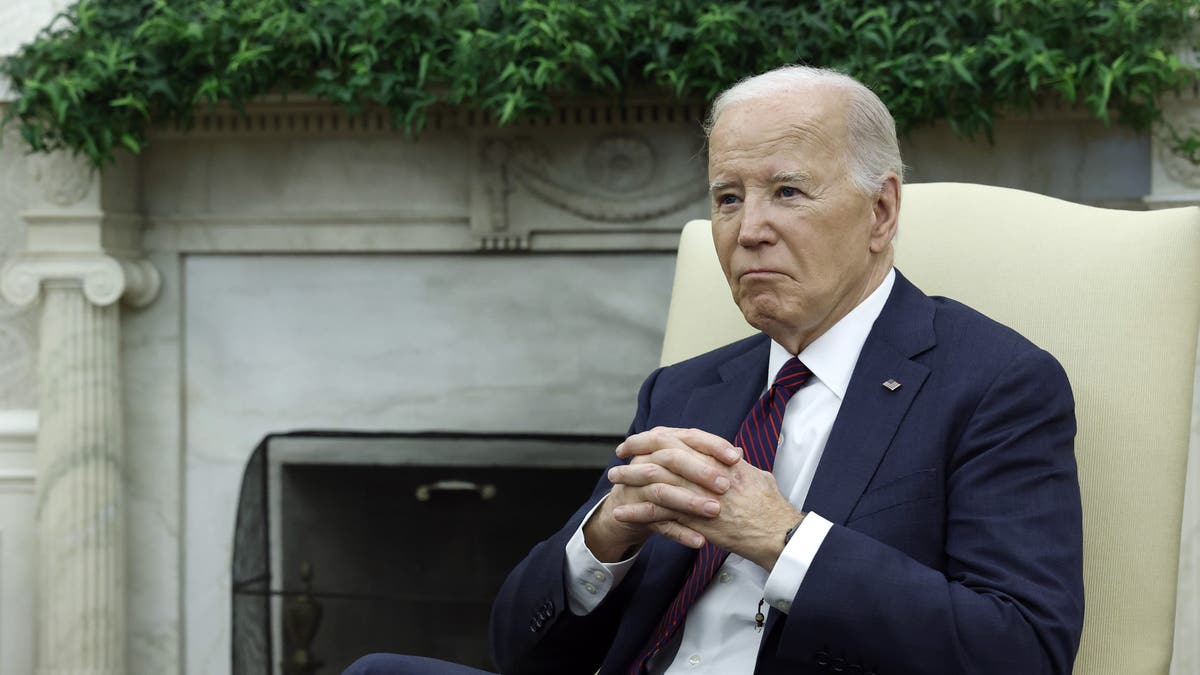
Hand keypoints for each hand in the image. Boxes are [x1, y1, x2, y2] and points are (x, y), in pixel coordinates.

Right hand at [583, 427, 740, 560]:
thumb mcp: (682, 468)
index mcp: (663, 445)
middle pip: (673, 460)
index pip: (689, 437)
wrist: (624, 511)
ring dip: (689, 501)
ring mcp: (638, 487)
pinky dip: (678, 532)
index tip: (736, 458)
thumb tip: (739, 452)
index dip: (713, 445)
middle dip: (700, 472)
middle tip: (725, 486)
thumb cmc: (661, 484)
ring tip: (714, 511)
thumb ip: (708, 459)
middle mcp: (647, 461)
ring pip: (663, 491)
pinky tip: (699, 541)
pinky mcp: (634, 513)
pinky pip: (657, 522)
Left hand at [609, 427, 802, 569]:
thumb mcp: (755, 475)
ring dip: (631, 480)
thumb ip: (738, 464)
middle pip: (662, 454)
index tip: (641, 438)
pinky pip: (659, 514)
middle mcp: (707, 472)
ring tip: (614, 480)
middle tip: (619, 455)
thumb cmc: (771, 506)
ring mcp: (699, 496)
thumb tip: (731, 455)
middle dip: (637, 453)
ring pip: (655, 481)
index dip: (656, 436)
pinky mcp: (694, 521)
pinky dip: (638, 512)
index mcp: (720, 458)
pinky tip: (622, 512)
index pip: (681, 438)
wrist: (778, 533)